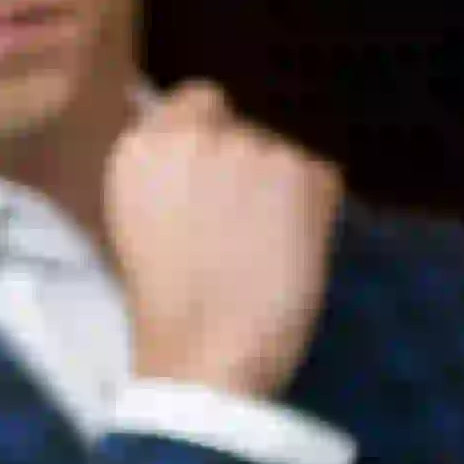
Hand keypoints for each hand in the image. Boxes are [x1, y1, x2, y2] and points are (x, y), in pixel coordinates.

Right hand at [104, 83, 344, 401]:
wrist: (207, 360)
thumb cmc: (173, 313)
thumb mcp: (145, 225)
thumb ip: (172, 175)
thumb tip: (213, 147)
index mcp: (142, 150)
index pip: (198, 102)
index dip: (214, 141)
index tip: (216, 183)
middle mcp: (195, 137)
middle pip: (244, 132)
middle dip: (249, 175)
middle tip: (236, 238)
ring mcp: (252, 149)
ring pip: (283, 158)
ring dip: (281, 198)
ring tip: (257, 257)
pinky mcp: (303, 171)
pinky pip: (320, 182)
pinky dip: (314, 216)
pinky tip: (285, 258)